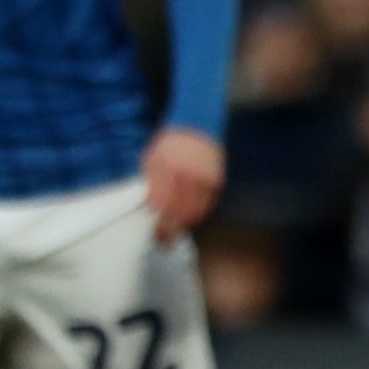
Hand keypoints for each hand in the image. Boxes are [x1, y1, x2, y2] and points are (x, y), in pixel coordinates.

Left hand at [144, 127, 223, 242]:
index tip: (154, 234)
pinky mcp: (216, 181)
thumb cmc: (170, 144)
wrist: (197, 126)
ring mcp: (204, 179)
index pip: (162, 205)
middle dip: (171, 231)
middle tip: (164, 241)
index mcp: (168, 170)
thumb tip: (151, 209)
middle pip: (179, 214)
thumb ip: (152, 184)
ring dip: (184, 225)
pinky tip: (188, 218)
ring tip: (175, 231)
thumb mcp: (152, 159)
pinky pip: (207, 206)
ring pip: (195, 213)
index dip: (159, 224)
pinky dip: (197, 215)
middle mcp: (188, 176)